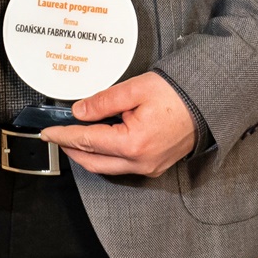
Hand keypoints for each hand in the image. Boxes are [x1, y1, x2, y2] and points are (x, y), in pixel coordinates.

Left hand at [42, 73, 197, 176]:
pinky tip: (99, 143)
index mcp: (133, 143)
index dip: (64, 136)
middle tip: (57, 136)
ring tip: (74, 138)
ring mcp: (149, 167)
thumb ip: (104, 101)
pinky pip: (122, 167)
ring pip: (107, 168)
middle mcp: (140, 162)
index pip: (88, 141)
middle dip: (71, 150)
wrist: (209, 102)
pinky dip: (105, 157)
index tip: (48, 132)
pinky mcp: (155, 166)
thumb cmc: (178, 94)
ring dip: (87, 155)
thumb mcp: (136, 89)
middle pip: (94, 162)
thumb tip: (79, 112)